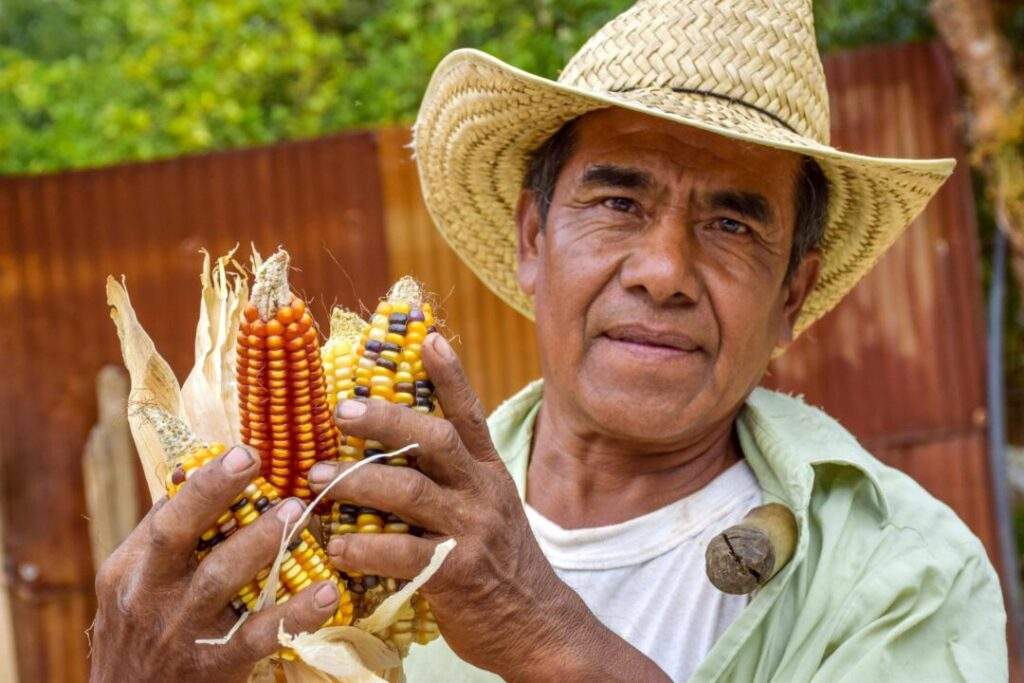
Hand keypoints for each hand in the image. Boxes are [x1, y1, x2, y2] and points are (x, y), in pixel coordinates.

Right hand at [90, 445, 340, 682]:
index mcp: (130, 569)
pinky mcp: (213, 665)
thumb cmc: (141, 635)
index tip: (242, 451)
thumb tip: (190, 473)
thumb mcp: (134, 585)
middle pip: (174, 535)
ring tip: (296, 512)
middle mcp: (148, 595)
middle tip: (253, 458)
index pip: (163, 516)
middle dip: (212, 494)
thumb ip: (163, 536)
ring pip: (217, 580)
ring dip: (259, 543)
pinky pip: (258, 636)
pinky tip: (329, 592)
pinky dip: (295, 613)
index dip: (202, 481)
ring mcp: (180, 631)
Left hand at [310, 334, 668, 681]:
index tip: (427, 337)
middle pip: (435, 440)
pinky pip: (400, 553)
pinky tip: (334, 547)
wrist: (536, 627)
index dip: (449, 375)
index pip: (469, 413)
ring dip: (357, 482)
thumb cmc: (499, 564)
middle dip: (386, 419)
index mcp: (489, 472)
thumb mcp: (488, 511)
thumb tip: (390, 456)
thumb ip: (450, 481)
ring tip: (318, 478)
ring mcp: (471, 531)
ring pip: (410, 491)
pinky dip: (361, 548)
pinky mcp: (456, 573)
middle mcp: (482, 493)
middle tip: (341, 409)